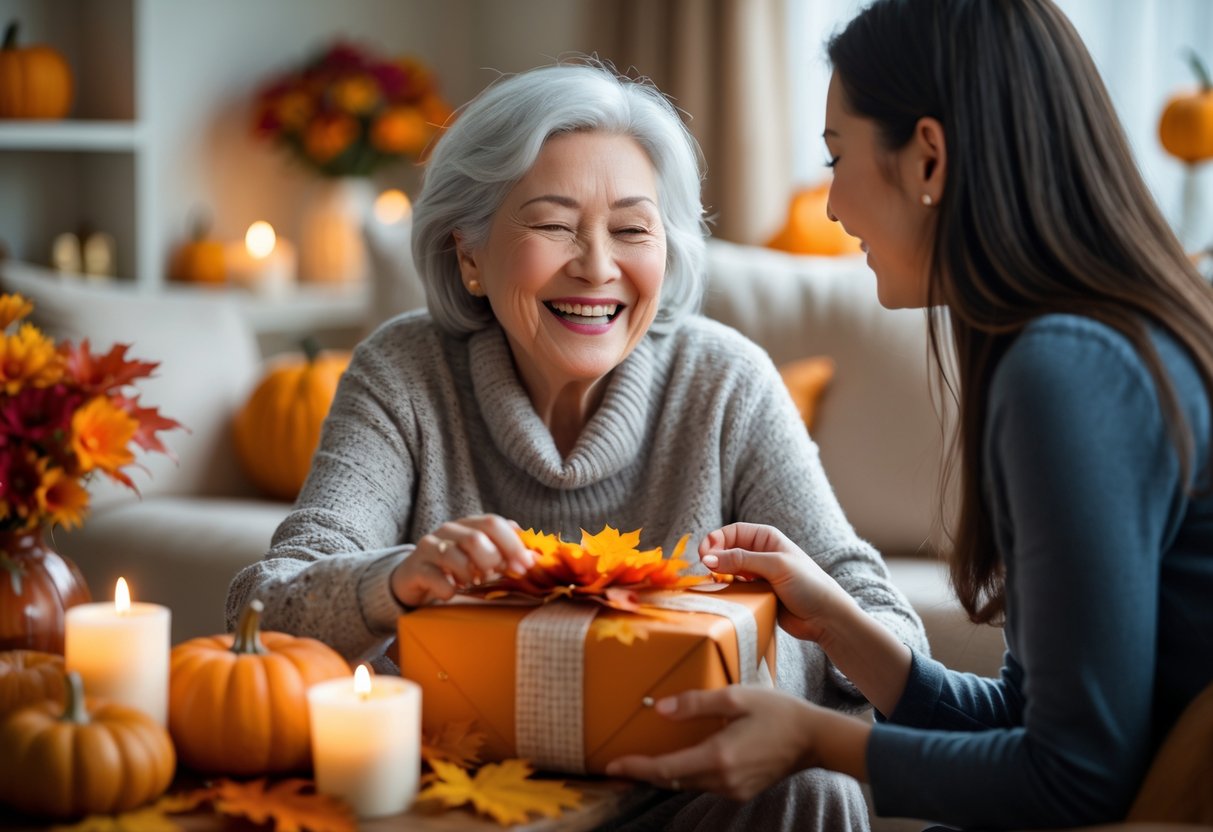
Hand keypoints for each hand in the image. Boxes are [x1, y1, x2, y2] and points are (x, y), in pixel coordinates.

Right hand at [390, 513, 532, 606]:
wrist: (416, 578)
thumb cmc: (457, 568)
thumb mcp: (484, 558)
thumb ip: (508, 554)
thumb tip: (536, 557)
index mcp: (469, 524)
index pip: (494, 523)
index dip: (513, 544)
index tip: (526, 565)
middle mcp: (449, 530)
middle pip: (476, 538)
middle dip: (493, 560)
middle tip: (497, 576)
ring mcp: (430, 547)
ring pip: (454, 556)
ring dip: (470, 575)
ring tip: (472, 583)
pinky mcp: (416, 567)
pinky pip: (435, 577)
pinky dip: (448, 589)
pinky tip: (452, 592)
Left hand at [605, 686, 828, 800]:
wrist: (816, 739)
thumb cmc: (778, 712)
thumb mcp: (736, 697)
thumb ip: (696, 703)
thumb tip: (660, 708)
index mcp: (718, 757)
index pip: (665, 769)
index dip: (636, 768)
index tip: (611, 765)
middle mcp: (723, 780)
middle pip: (672, 781)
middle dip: (644, 773)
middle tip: (618, 764)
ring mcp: (733, 789)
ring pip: (687, 784)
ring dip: (665, 774)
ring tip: (644, 760)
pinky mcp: (741, 790)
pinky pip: (704, 784)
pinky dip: (687, 773)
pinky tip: (681, 758)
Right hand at [699, 523, 852, 642]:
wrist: (826, 617)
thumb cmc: (807, 584)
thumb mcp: (774, 566)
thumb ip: (741, 560)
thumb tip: (708, 558)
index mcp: (766, 539)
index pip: (732, 532)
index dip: (716, 540)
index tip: (704, 555)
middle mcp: (760, 554)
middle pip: (727, 550)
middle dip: (714, 558)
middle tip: (706, 571)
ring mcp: (757, 575)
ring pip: (728, 571)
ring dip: (718, 576)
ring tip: (714, 584)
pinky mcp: (756, 595)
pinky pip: (734, 589)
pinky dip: (726, 591)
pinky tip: (724, 596)